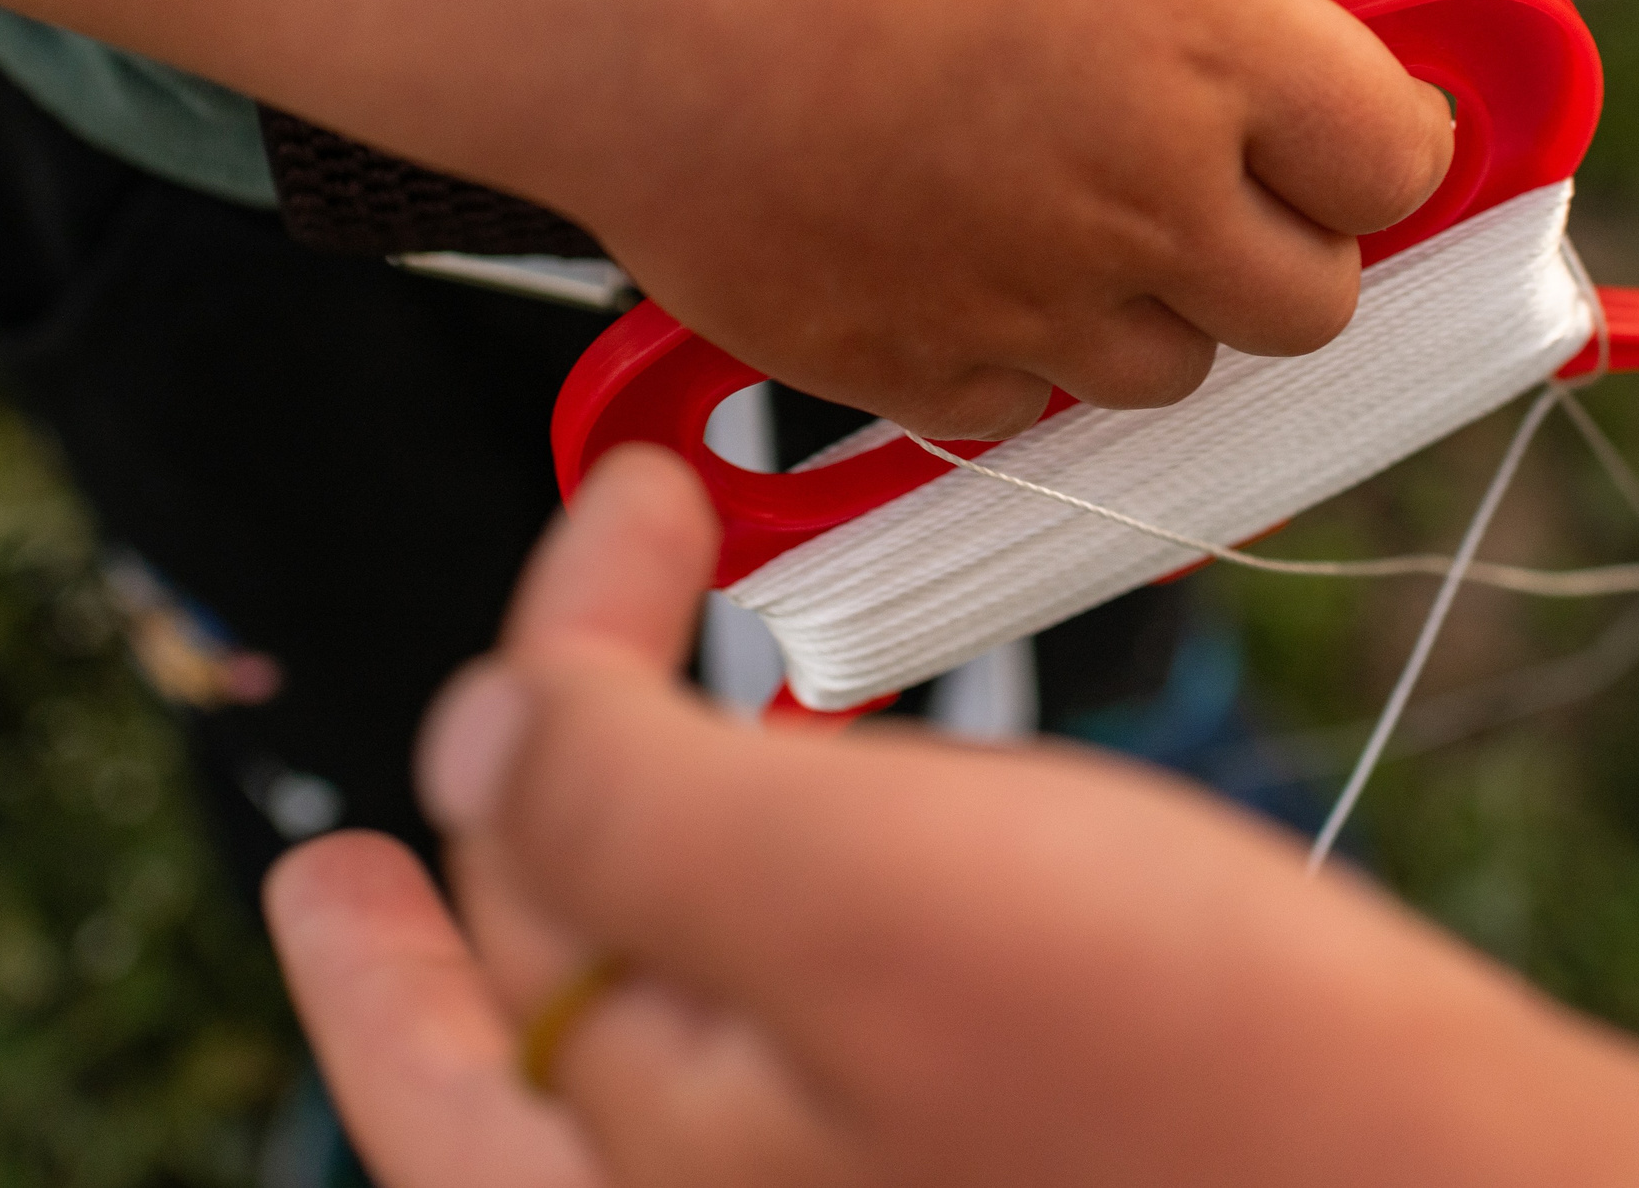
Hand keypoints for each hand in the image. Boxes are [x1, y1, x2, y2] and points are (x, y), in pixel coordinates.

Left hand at [268, 447, 1572, 1186]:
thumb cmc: (1188, 1073)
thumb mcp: (849, 899)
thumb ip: (616, 813)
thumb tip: (470, 741)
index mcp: (653, 1179)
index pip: (492, 909)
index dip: (525, 681)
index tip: (626, 516)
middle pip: (539, 1008)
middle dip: (502, 831)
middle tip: (450, 756)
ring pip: (659, 1025)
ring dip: (618, 873)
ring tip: (587, 771)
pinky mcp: (965, 1159)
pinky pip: (798, 1037)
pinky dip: (769, 911)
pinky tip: (801, 842)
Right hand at [539, 0, 1453, 438]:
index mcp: (1216, 56)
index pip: (1395, 164)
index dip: (1391, 148)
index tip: (1360, 128)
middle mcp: (1143, 207)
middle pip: (1308, 310)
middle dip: (1293, 253)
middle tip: (1231, 189)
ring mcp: (1020, 307)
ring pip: (1164, 377)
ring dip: (1150, 311)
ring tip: (1068, 218)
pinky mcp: (896, 366)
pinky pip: (1006, 410)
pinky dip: (1003, 357)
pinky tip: (947, 262)